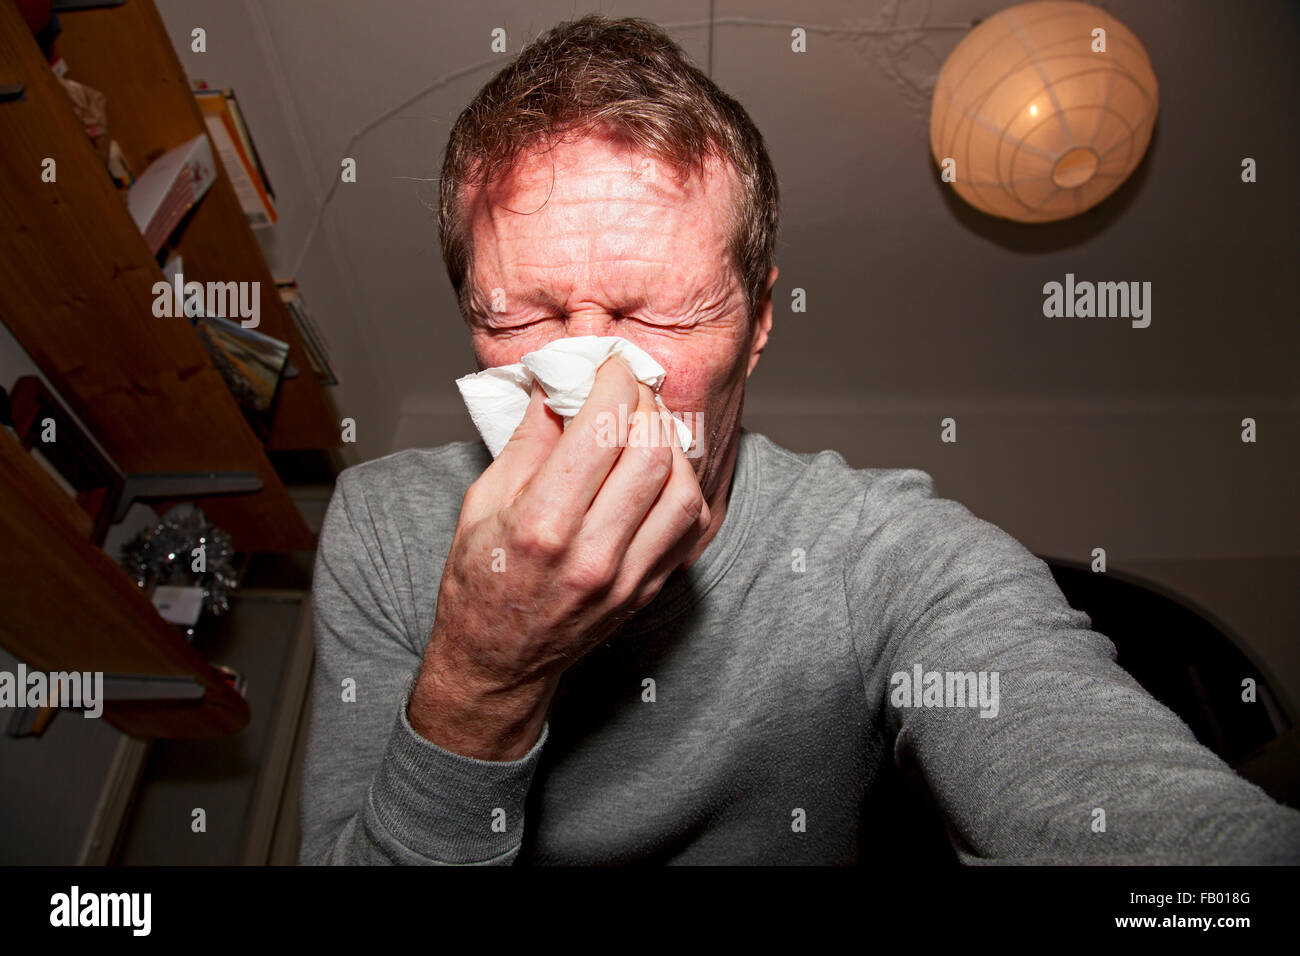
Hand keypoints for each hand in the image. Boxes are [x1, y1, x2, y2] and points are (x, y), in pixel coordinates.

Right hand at [409, 356, 709, 757]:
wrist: (497, 664)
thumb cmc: (479, 583)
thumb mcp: (482, 503)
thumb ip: (529, 440)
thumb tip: (561, 382)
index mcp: (542, 525)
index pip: (602, 432)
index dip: (614, 384)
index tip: (609, 366)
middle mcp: (592, 553)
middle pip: (651, 453)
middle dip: (645, 405)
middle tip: (629, 390)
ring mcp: (627, 577)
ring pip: (684, 488)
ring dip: (671, 444)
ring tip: (645, 427)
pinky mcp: (648, 589)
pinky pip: (690, 526)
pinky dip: (683, 485)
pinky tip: (659, 469)